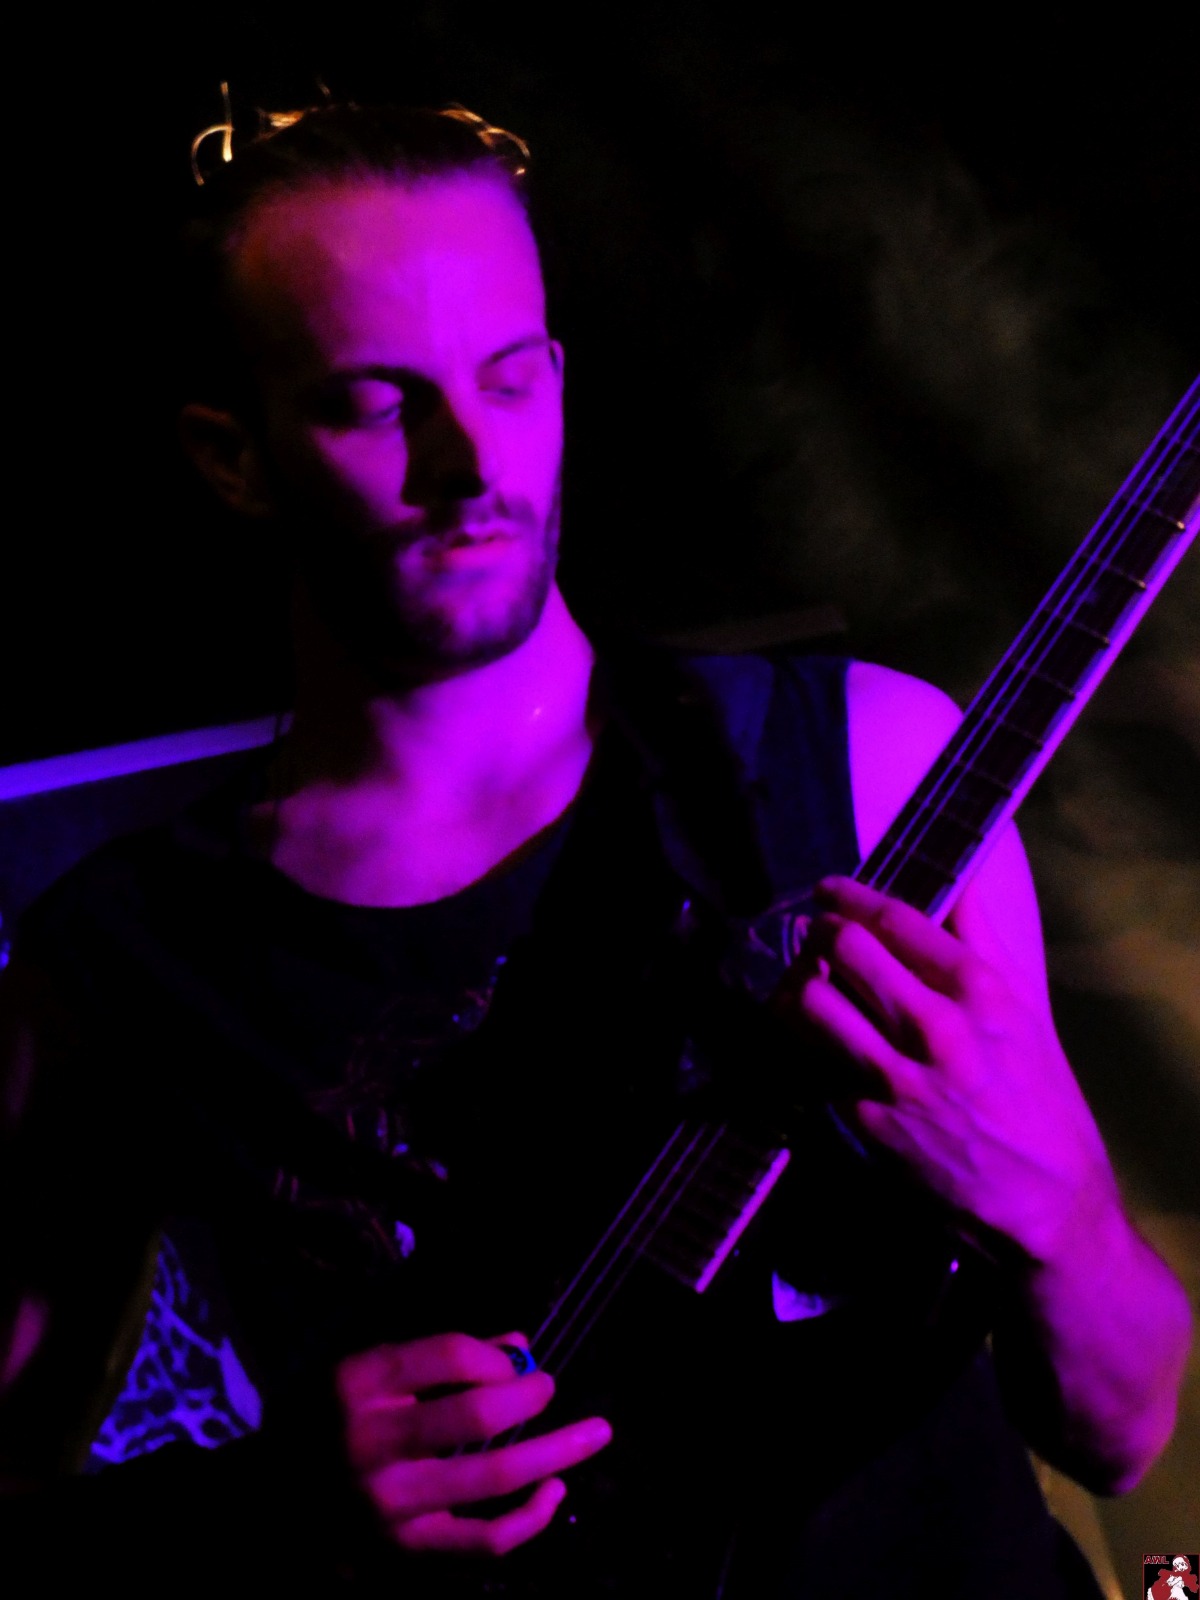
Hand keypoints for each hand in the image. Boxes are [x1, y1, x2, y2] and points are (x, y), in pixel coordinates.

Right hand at [337, 1332, 611, 1557]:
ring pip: (493, 1479)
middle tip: (550, 1387)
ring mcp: (391, 1503)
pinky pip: (483, 1541)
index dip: (495, 1355)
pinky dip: (530, 1519)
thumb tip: (520, 1346)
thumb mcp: (364, 1372)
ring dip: (556, 1452)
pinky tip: (555, 1493)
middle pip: (476, 1414)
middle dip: (529, 1395)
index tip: (515, 1360)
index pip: (447, 1355)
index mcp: (357, 1383)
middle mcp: (372, 1442)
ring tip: (596, 1433)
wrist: (267, 1503)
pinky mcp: (406, 1550)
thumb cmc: (325, 1421)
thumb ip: (438, 1357)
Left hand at [775, 876, 1118, 1265]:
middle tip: (812, 932)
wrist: (1046, 1208)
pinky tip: (813, 1042)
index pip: (895, 919)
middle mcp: (935, 1027)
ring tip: (803, 982)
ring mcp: (895, 1076)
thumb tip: (958, 884)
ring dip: (799, 984)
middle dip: (818, 931)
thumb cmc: (1044, 1104)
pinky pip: (815, 1062)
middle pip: (844, 948)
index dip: (850, 895)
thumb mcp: (1027, 1014)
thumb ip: (983, 946)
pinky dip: (808, 1045)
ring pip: (812, 1001)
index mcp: (981, 991)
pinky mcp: (865, 1120)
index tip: (830, 889)